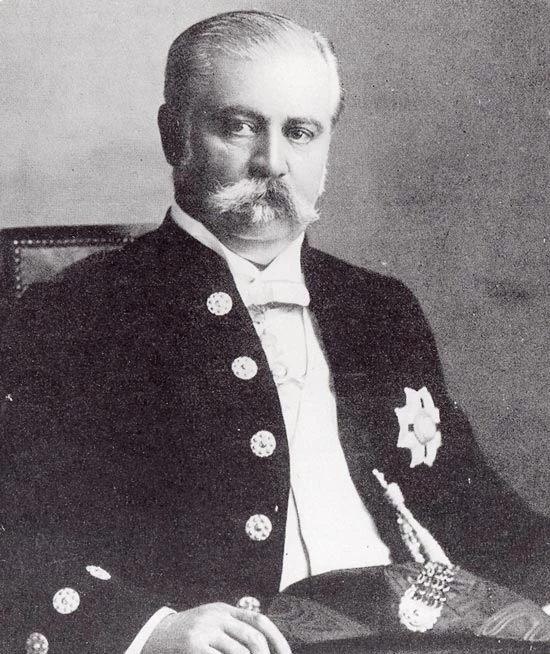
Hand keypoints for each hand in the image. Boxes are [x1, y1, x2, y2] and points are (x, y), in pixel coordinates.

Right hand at [142, 602, 291, 653]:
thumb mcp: (211, 624)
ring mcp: (204, 629)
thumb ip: (232, 630)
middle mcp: (217, 616)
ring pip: (239, 652)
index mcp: (224, 610)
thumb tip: (261, 645)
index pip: (259, 621)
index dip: (277, 639)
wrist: (152, 634)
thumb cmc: (186, 636)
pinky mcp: (193, 644)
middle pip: (253, 637)